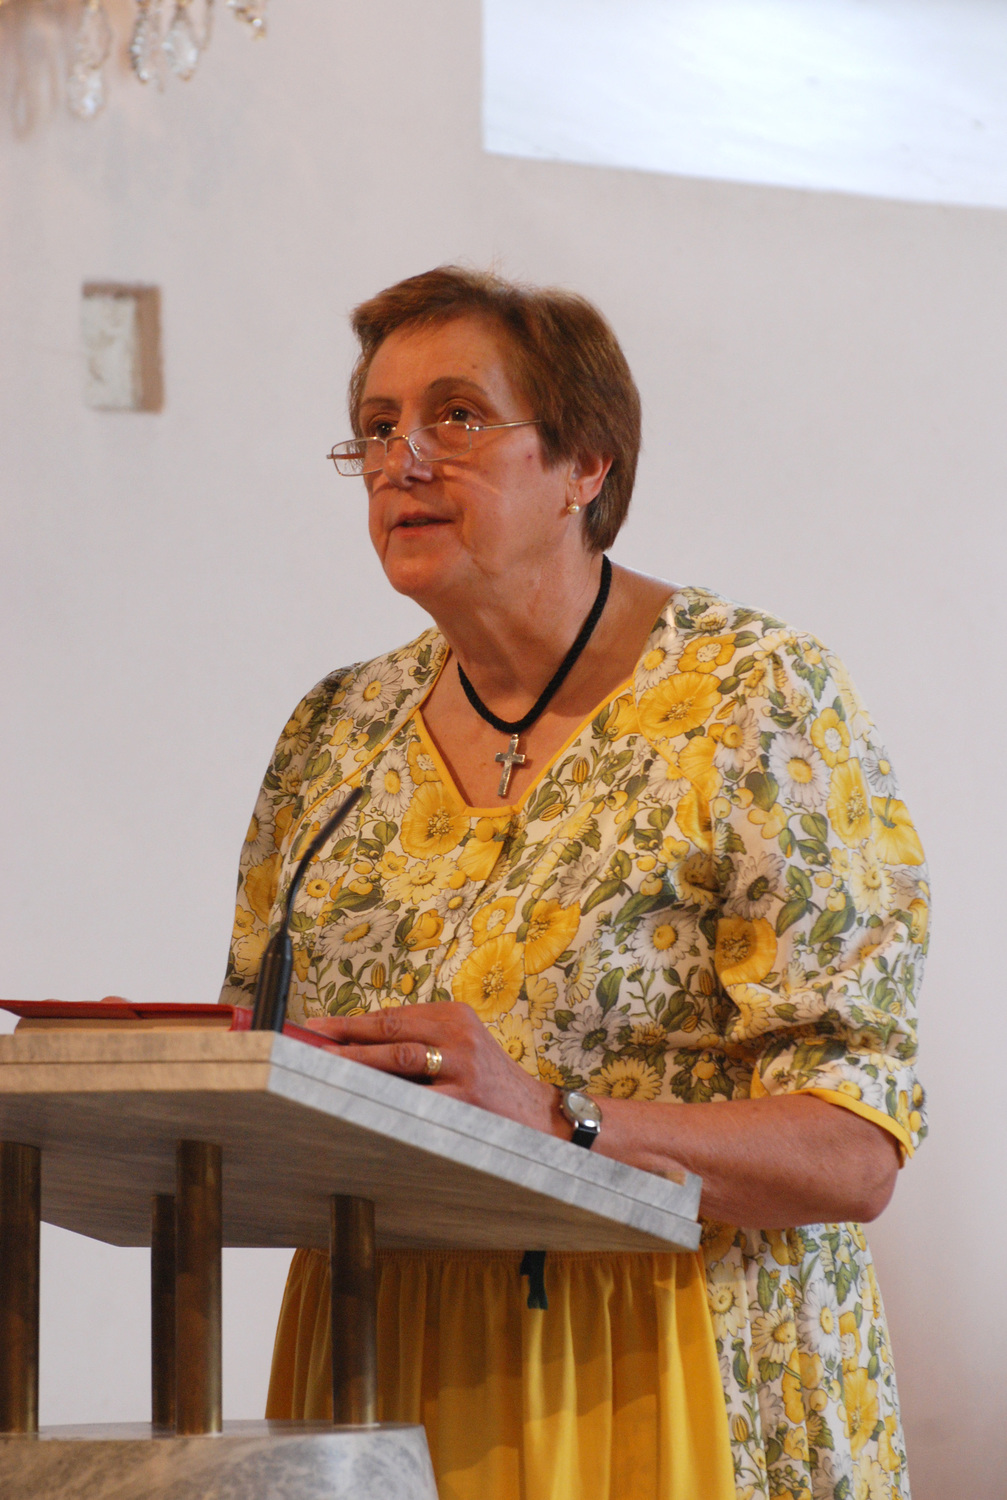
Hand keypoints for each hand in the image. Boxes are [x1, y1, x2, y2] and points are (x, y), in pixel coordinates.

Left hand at [303, 1002, 558, 1135]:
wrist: (537, 1116)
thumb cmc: (489, 1081)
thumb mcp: (461, 1046)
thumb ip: (419, 1042)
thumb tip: (354, 1048)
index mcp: (454, 1016)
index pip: (392, 1016)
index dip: (351, 1022)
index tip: (318, 1027)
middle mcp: (459, 1035)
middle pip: (391, 1032)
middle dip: (346, 1037)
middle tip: (311, 1042)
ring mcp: (463, 1067)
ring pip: (400, 1059)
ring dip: (358, 1062)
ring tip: (326, 1065)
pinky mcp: (465, 1100)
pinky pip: (417, 1098)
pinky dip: (386, 1099)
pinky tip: (362, 1102)